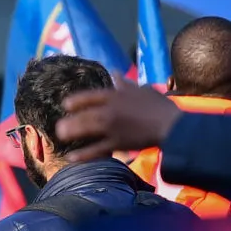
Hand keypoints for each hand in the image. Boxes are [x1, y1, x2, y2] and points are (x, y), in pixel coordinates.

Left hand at [54, 82, 181, 158]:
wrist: (172, 125)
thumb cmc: (159, 106)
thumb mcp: (142, 90)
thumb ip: (125, 83)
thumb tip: (115, 72)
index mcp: (116, 96)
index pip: (90, 96)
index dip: (76, 101)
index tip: (66, 104)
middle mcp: (110, 110)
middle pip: (83, 114)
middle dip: (69, 120)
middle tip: (58, 127)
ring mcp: (113, 127)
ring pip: (86, 129)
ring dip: (71, 133)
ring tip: (60, 137)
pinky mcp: (118, 143)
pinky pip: (96, 150)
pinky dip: (83, 155)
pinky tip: (71, 158)